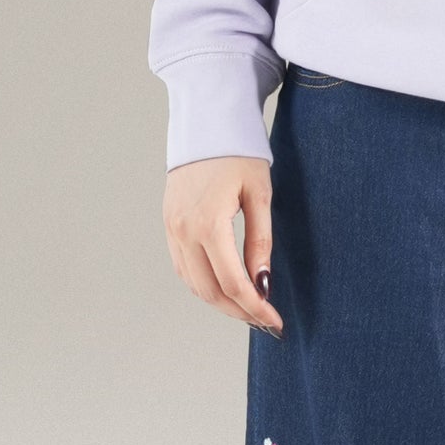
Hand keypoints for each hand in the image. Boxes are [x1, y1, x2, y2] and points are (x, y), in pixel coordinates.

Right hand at [162, 156, 282, 334]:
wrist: (205, 123)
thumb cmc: (239, 153)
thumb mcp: (259, 195)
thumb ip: (260, 242)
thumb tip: (263, 283)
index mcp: (208, 224)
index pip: (234, 283)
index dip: (256, 308)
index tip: (276, 322)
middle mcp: (184, 231)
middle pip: (211, 291)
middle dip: (240, 312)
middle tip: (265, 321)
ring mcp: (171, 230)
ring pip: (194, 284)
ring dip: (221, 303)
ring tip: (248, 309)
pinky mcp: (168, 225)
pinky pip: (183, 268)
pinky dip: (203, 285)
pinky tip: (225, 289)